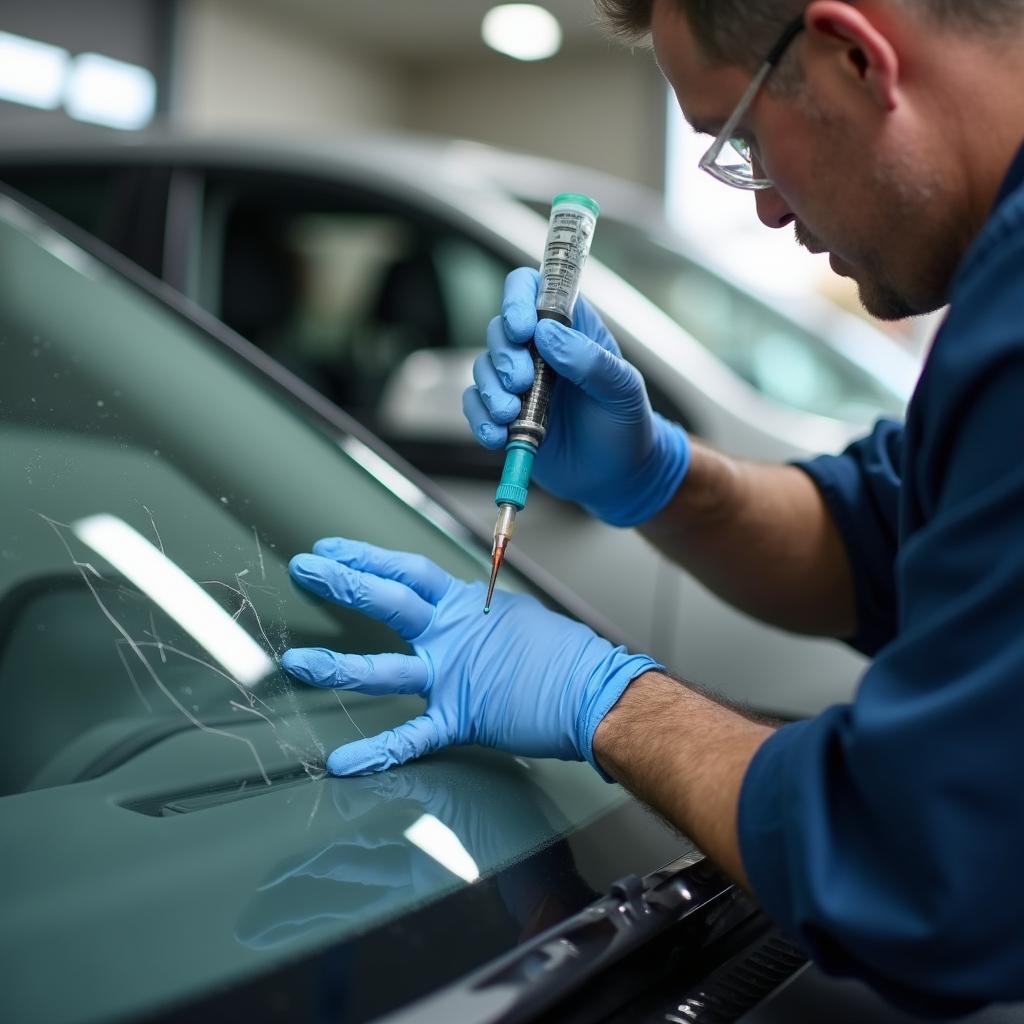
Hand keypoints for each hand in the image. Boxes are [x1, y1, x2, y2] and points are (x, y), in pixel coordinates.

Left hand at [280, 538, 658, 775]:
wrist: (595, 690)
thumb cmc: (563, 655)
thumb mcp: (517, 617)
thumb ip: (482, 616)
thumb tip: (467, 610)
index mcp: (467, 606)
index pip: (407, 572)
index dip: (366, 558)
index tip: (331, 548)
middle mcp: (453, 635)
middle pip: (388, 601)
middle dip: (343, 584)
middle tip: (303, 569)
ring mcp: (453, 676)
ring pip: (386, 670)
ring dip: (338, 667)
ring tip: (297, 665)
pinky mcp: (460, 718)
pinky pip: (412, 737)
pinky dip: (377, 752)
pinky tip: (343, 762)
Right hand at [462, 267, 690, 526]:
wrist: (617, 477)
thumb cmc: (626, 425)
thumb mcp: (622, 389)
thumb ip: (590, 360)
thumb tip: (548, 333)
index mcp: (570, 328)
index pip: (531, 289)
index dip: (518, 299)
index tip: (523, 328)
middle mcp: (539, 350)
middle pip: (500, 330)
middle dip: (505, 356)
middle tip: (523, 382)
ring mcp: (519, 383)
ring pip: (483, 368)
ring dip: (491, 391)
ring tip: (512, 415)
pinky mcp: (505, 414)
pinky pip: (476, 406)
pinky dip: (481, 420)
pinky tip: (498, 436)